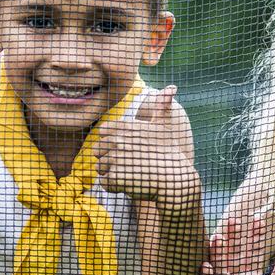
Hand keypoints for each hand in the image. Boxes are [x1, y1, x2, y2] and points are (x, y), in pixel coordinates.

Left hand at [94, 86, 198, 208]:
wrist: (176, 179)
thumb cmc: (170, 152)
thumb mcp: (165, 125)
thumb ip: (162, 106)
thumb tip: (171, 87)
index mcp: (125, 127)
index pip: (102, 133)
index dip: (112, 143)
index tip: (128, 149)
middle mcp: (117, 140)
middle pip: (98, 152)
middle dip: (109, 160)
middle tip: (130, 165)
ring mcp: (115, 159)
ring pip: (100, 168)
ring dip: (112, 174)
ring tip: (132, 174)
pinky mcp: (115, 177)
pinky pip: (104, 183)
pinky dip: (115, 187)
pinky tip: (130, 184)